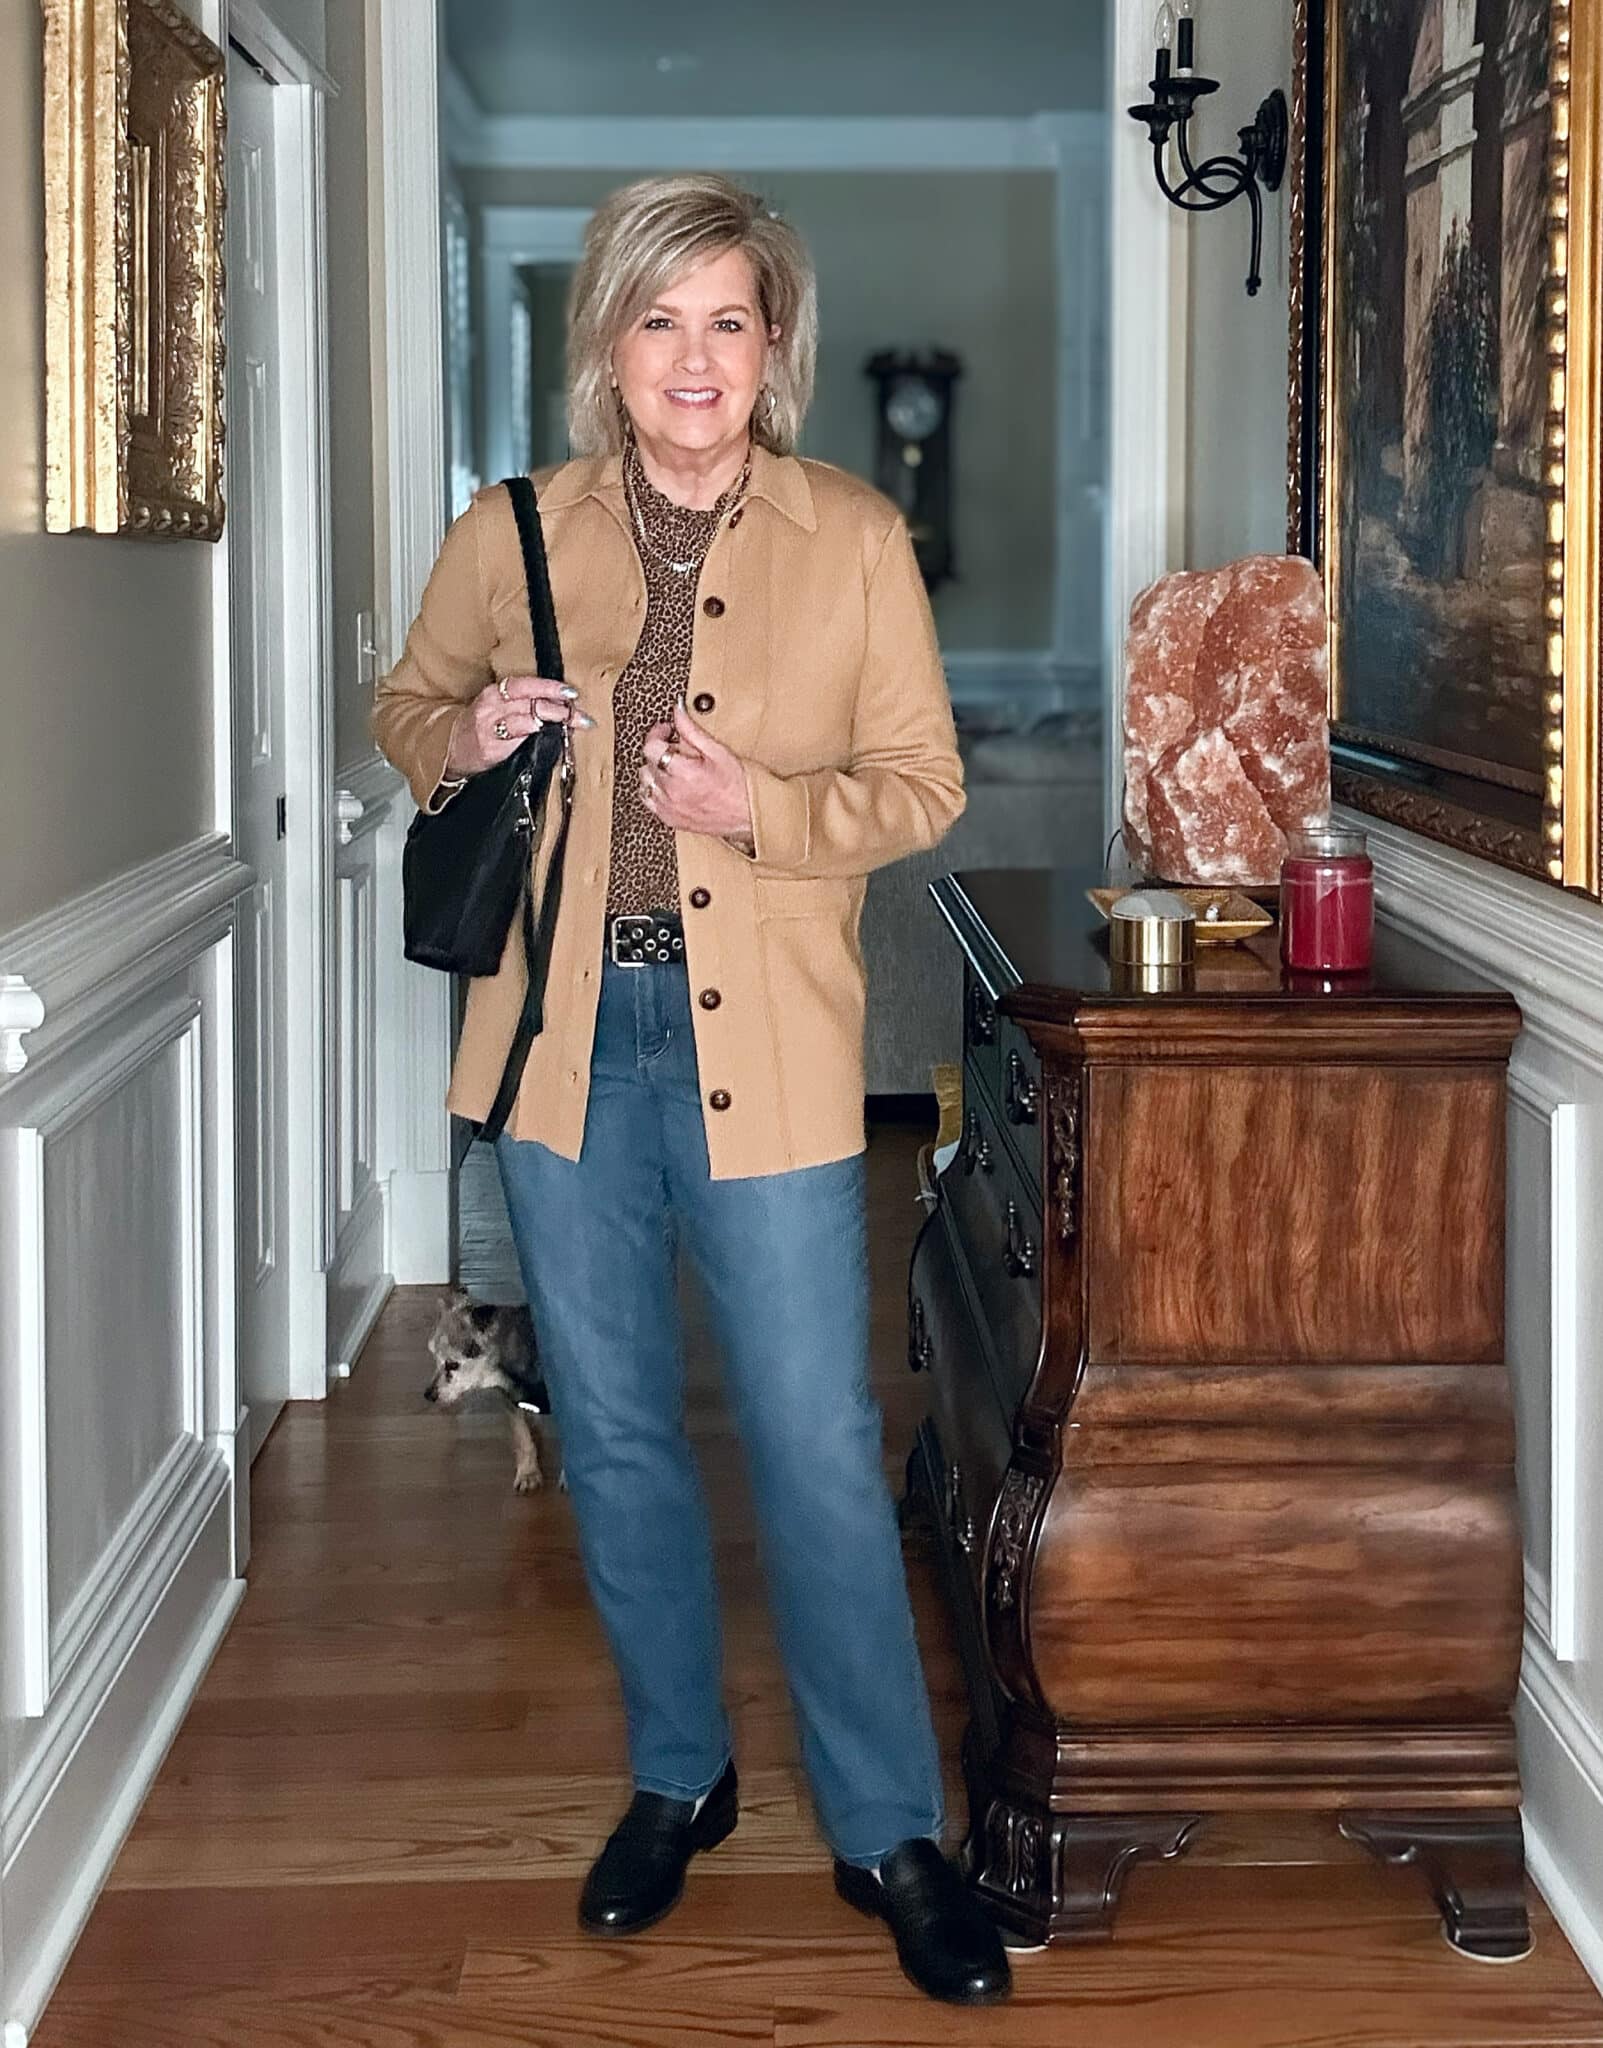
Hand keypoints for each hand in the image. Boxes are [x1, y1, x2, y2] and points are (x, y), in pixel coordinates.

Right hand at [446, 676, 592, 776]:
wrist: (450, 752)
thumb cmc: (479, 729)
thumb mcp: (496, 709)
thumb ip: (522, 704)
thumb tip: (560, 704)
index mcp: (494, 693)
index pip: (525, 684)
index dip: (549, 686)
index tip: (571, 692)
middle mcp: (491, 706)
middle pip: (530, 700)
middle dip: (559, 706)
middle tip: (581, 714)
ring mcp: (490, 727)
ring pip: (527, 718)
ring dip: (554, 719)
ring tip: (574, 723)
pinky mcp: (491, 747)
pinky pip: (518, 739)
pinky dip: (536, 735)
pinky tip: (549, 735)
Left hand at [640, 702, 753, 844]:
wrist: (749, 814)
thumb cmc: (739, 786)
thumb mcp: (718, 751)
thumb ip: (692, 731)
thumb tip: (678, 713)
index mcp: (683, 774)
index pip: (651, 748)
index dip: (656, 734)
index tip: (666, 730)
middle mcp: (672, 793)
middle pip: (648, 763)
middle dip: (660, 751)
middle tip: (677, 748)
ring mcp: (669, 808)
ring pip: (645, 782)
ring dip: (655, 771)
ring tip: (674, 767)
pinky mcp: (670, 819)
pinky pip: (648, 800)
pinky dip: (654, 789)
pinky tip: (669, 785)